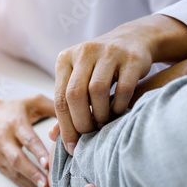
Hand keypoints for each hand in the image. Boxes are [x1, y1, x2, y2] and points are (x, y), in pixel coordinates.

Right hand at [0, 81, 54, 186]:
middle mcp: (5, 139)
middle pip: (17, 159)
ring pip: (13, 171)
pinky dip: (24, 186)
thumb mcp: (31, 102)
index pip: (27, 139)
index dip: (37, 152)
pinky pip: (11, 176)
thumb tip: (71, 118)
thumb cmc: (10, 110)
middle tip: (47, 185)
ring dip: (30, 184)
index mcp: (15, 123)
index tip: (48, 164)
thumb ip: (51, 107)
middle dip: (33, 173)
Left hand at [54, 15, 186, 154]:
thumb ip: (66, 105)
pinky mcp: (132, 57)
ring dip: (100, 114)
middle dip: (80, 122)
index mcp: (65, 58)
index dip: (64, 126)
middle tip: (88, 136)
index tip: (71, 147)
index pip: (59, 97)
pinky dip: (120, 106)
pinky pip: (123, 89)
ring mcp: (109, 52)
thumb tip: (51, 136)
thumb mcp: (79, 79)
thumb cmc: (100, 68)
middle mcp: (84, 51)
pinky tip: (118, 112)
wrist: (134, 39)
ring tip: (102, 124)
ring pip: (97, 91)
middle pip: (75, 94)